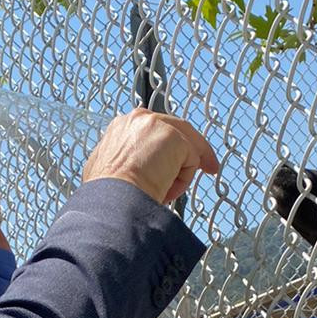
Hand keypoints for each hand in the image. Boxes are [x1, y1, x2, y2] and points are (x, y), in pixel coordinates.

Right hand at [82, 109, 219, 206]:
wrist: (109, 198)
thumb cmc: (106, 195)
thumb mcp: (107, 170)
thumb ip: (124, 161)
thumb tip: (131, 173)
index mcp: (122, 126)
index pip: (156, 131)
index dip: (170, 149)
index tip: (176, 164)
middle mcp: (139, 118)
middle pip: (179, 130)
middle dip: (196, 150)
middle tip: (210, 167)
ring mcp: (156, 124)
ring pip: (186, 148)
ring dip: (181, 175)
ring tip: (163, 195)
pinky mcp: (172, 137)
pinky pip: (191, 161)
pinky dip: (183, 181)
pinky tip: (165, 192)